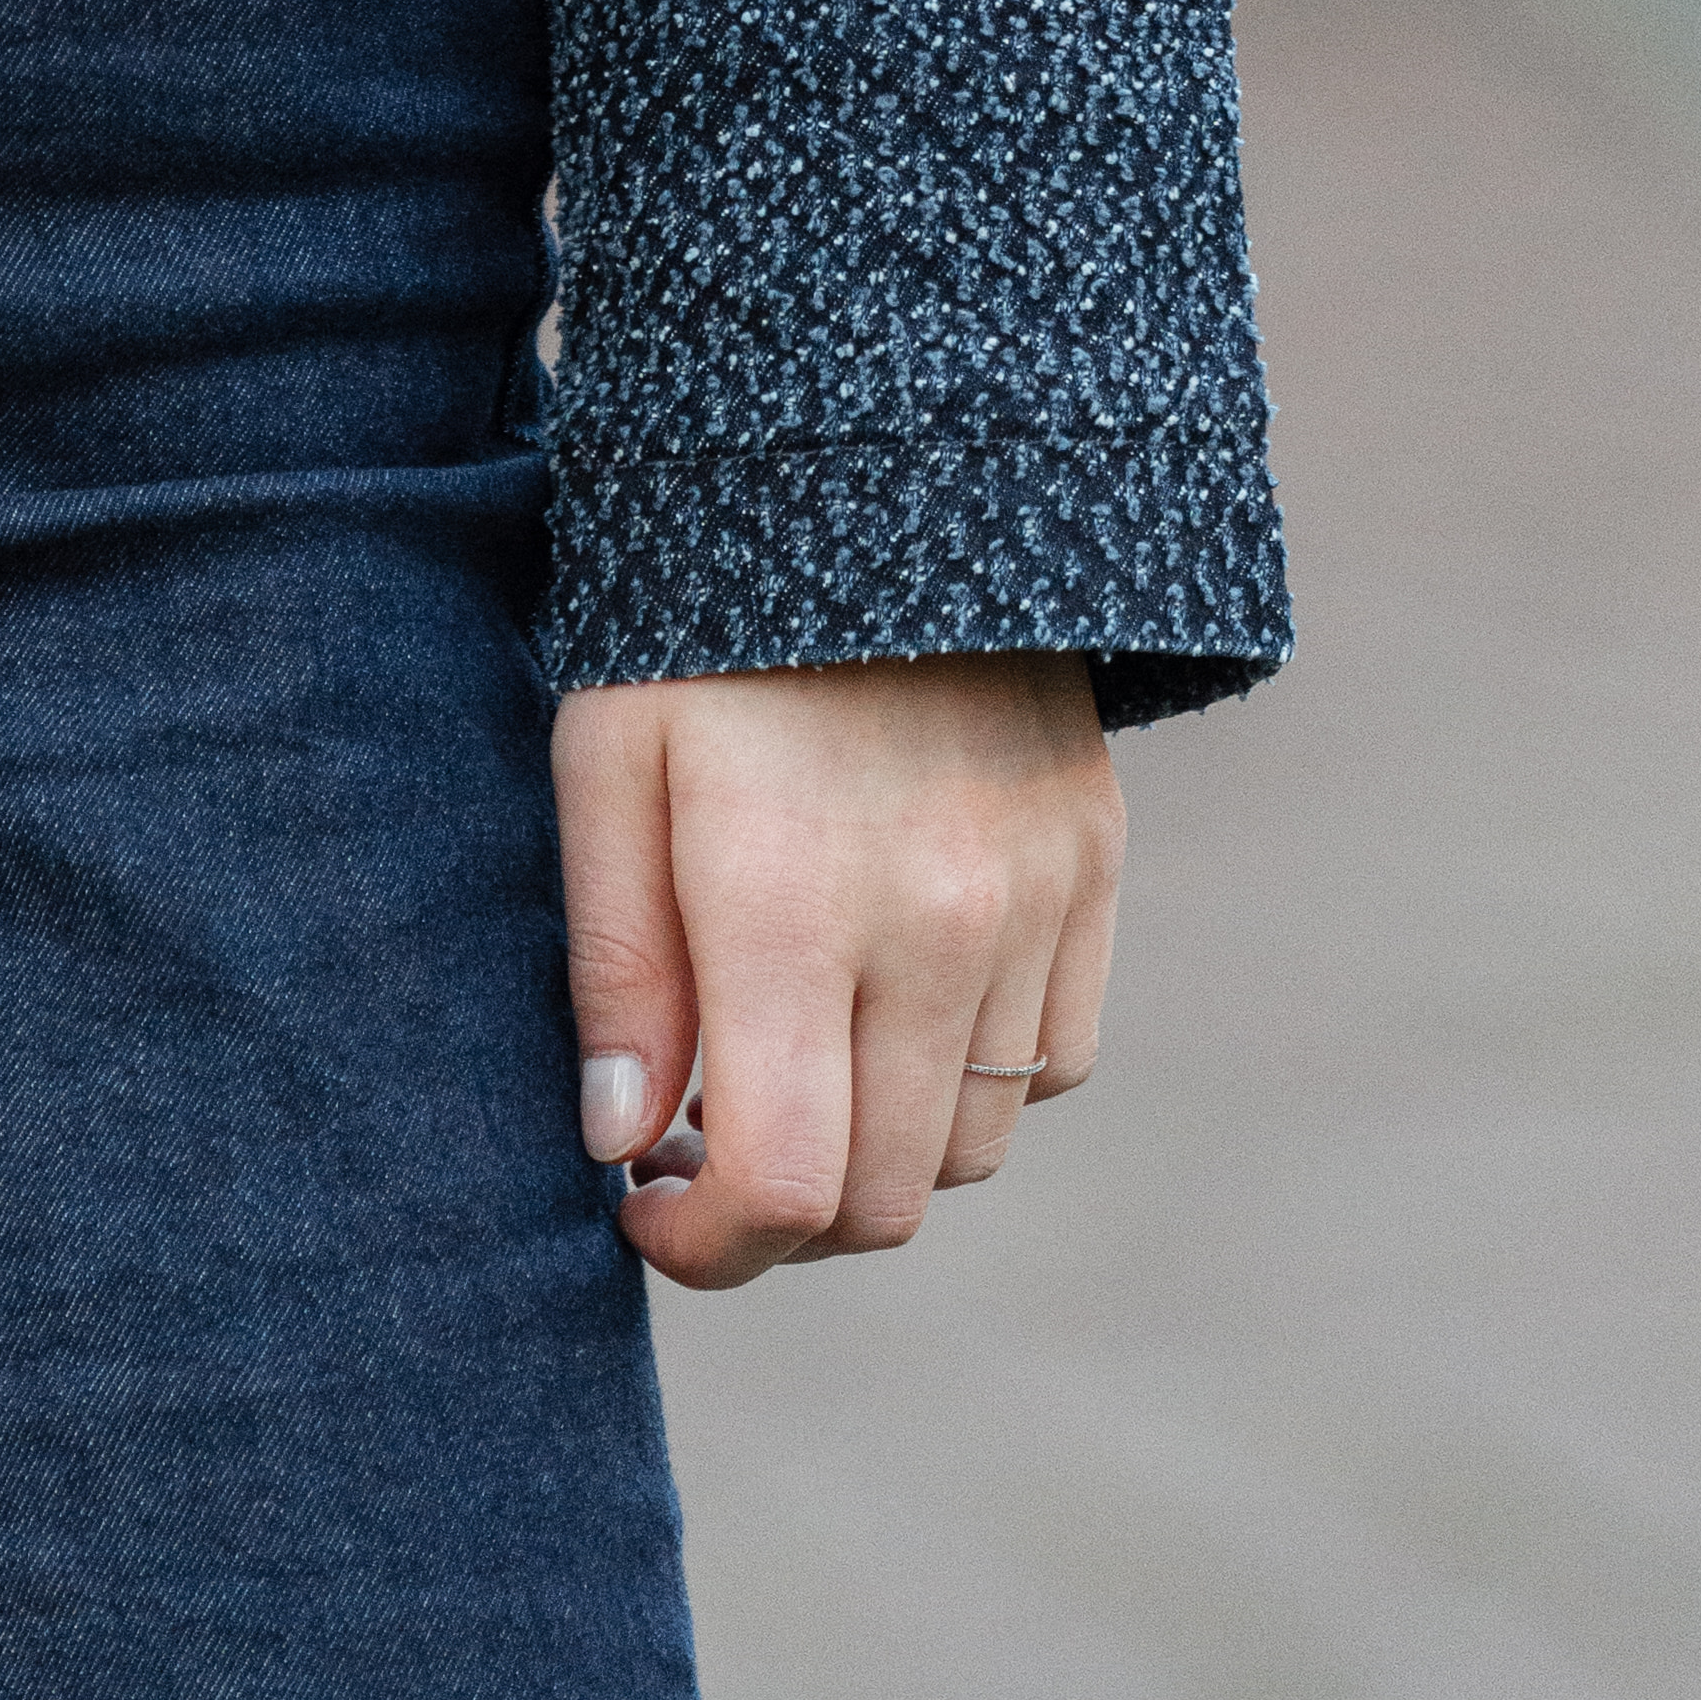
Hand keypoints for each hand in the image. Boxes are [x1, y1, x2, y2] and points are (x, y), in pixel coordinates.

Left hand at [550, 651, 1120, 1290]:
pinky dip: (972, 1075)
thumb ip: (615, 963)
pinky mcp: (1092, 868)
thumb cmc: (705, 610)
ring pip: (968, 1145)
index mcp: (788, 899)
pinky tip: (895, 998)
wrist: (885, 452)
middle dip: (781, 1221)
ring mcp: (1032, 900)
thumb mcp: (608, 754)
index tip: (646, 1208)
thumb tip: (622, 1143)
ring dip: (875, 1148)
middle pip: (881, 1200)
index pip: (784, 1185)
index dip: (707, 1247)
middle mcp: (932, 921)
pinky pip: (1053, 1060)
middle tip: (704, 1150)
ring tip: (795, 1060)